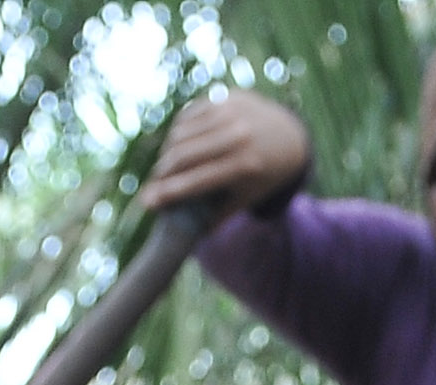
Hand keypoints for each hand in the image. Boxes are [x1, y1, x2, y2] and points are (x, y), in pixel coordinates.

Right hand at [139, 93, 310, 214]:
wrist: (289, 134)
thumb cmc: (263, 174)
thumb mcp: (248, 198)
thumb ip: (217, 216)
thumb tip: (183, 236)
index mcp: (246, 165)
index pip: (197, 181)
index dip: (168, 192)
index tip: (146, 202)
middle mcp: (238, 135)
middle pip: (181, 155)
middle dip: (161, 173)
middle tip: (153, 185)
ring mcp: (229, 112)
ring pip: (179, 134)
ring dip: (166, 153)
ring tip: (166, 168)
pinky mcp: (222, 97)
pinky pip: (186, 117)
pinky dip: (177, 133)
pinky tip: (178, 146)